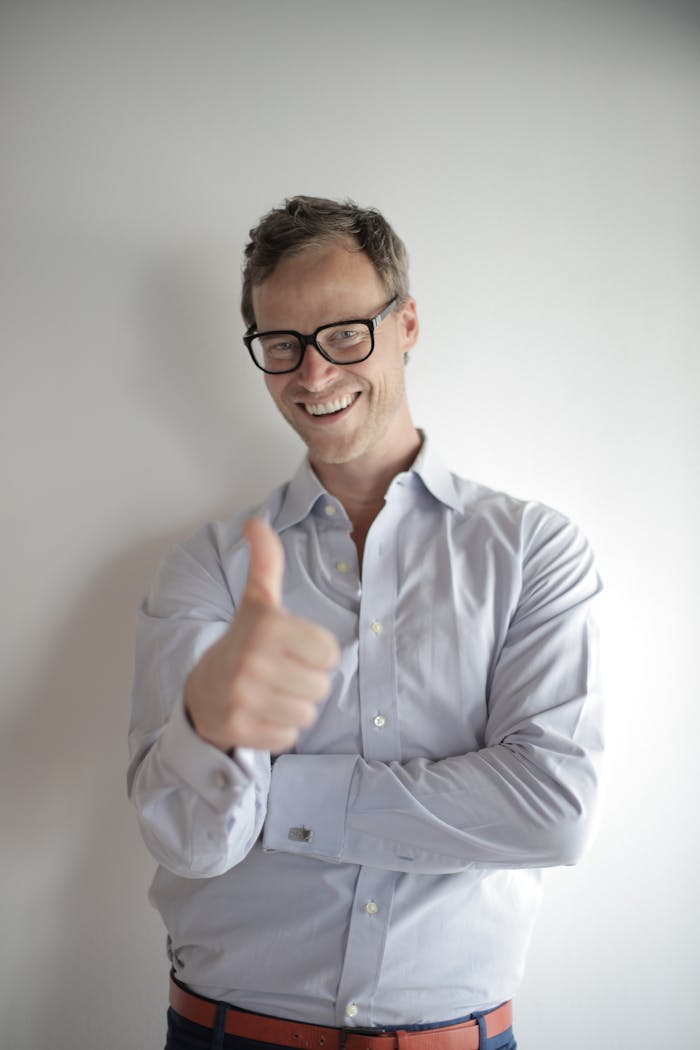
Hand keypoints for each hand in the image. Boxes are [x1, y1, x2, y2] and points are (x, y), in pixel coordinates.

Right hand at [185, 518, 339, 753]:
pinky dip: (280, 729)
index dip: (316, 653)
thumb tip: (255, 521)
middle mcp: (252, 661)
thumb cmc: (244, 642)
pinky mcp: (240, 729)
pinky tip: (261, 713)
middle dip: (305, 682)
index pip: (330, 653)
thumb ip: (265, 562)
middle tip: (279, 674)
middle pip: (321, 685)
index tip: (292, 649)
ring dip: (294, 706)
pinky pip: (289, 736)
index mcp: (267, 627)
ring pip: (307, 713)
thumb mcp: (257, 602)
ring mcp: (243, 697)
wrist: (202, 692)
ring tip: (270, 693)